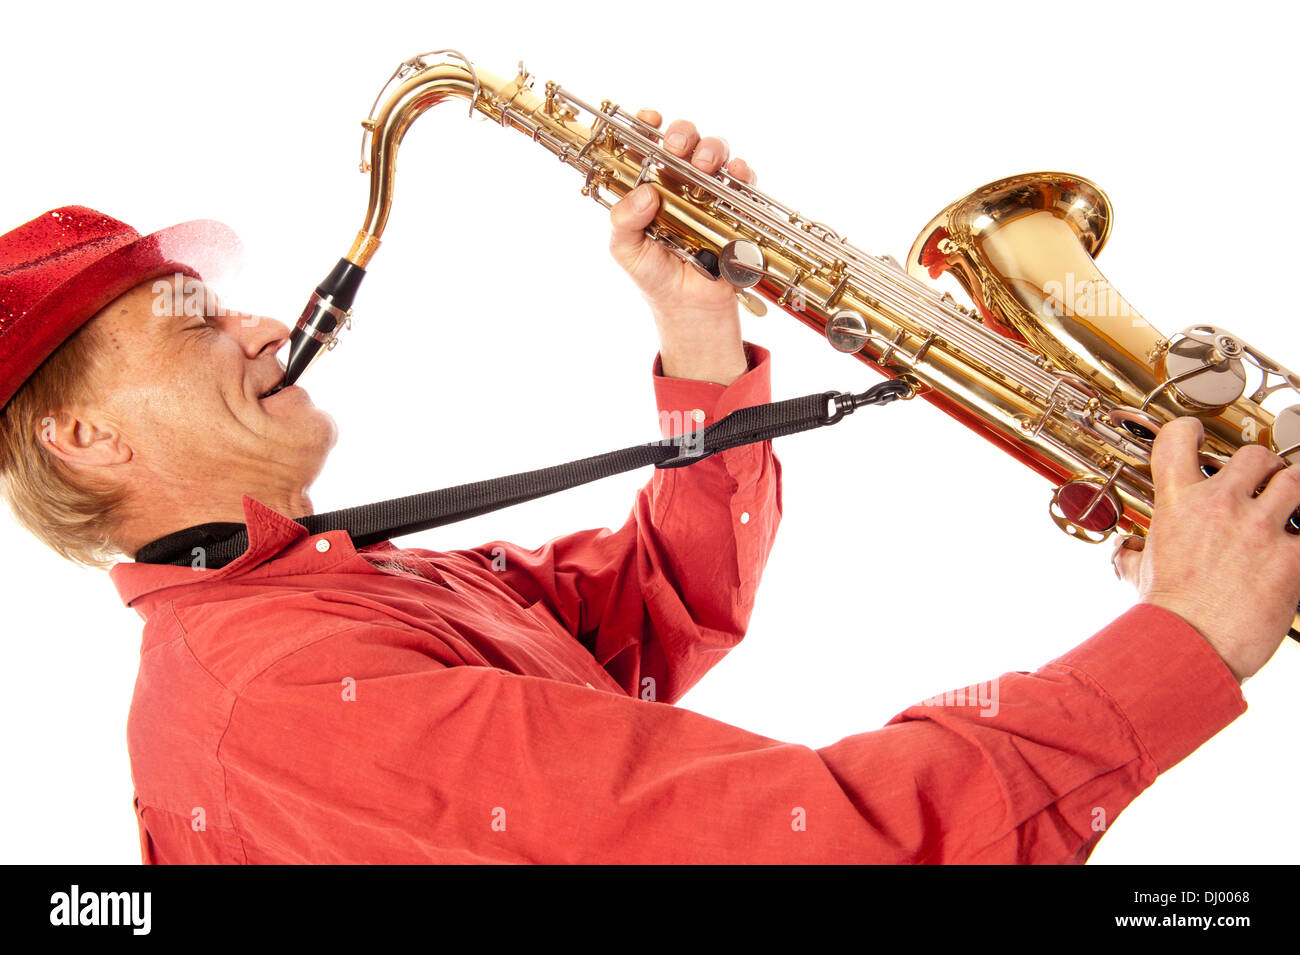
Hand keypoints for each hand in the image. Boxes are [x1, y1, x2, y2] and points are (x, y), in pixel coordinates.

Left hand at [608, 110, 756, 385]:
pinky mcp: (734, 208)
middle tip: (677, 145)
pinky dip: (741, 172)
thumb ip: (623, 222)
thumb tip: (644, 193)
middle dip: (683, 133)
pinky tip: (734, 175)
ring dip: (712, 149)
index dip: (648, 126)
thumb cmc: (653, 274)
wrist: (689, 307)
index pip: (647, 144)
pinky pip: (742, 182)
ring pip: (715, 153)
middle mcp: (679, 182)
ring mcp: (709, 193)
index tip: (649, 120)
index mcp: (649, 184)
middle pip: (685, 140)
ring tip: (704, 164)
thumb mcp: (625, 250)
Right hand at [1113, 417, 1299, 681]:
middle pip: (1254, 454)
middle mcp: (1220, 505)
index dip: (1190, 430)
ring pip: (1294, 479)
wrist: (1190, 647)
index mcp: (1178, 503)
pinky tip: (1294, 545)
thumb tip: (1129, 551)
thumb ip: (1136, 553)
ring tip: (1287, 506)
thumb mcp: (1139, 573)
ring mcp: (1259, 528)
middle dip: (1259, 467)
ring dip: (1291, 491)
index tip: (1198, 436)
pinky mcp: (1293, 556)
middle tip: (1259, 483)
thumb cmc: (1165, 613)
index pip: (1180, 437)